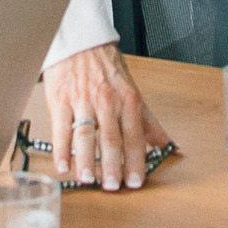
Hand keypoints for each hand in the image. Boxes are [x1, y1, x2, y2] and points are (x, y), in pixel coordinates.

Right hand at [30, 44, 170, 190]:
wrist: (80, 40)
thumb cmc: (106, 65)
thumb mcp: (133, 89)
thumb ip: (147, 120)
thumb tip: (166, 143)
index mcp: (127, 101)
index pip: (134, 136)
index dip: (135, 161)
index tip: (136, 181)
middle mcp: (106, 102)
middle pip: (110, 139)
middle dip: (112, 165)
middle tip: (113, 187)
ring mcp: (82, 102)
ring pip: (85, 135)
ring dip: (86, 160)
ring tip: (88, 180)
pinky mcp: (60, 100)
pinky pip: (61, 129)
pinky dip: (61, 150)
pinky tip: (63, 166)